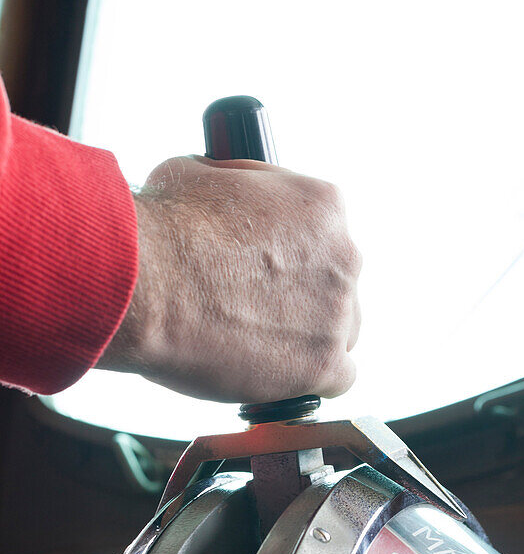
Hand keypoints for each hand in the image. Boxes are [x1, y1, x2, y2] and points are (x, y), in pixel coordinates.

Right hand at [99, 155, 360, 401]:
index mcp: (323, 207)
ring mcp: (336, 314)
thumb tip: (223, 197)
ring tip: (258, 344)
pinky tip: (282, 376)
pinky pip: (339, 379)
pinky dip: (312, 379)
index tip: (265, 271)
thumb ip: (234, 189)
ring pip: (340, 332)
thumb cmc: (166, 229)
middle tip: (257, 309)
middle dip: (302, 298)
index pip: (326, 236)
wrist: (150, 283)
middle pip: (336, 286)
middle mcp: (344, 257)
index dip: (291, 256)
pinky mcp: (323, 364)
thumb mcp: (199, 174)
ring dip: (308, 339)